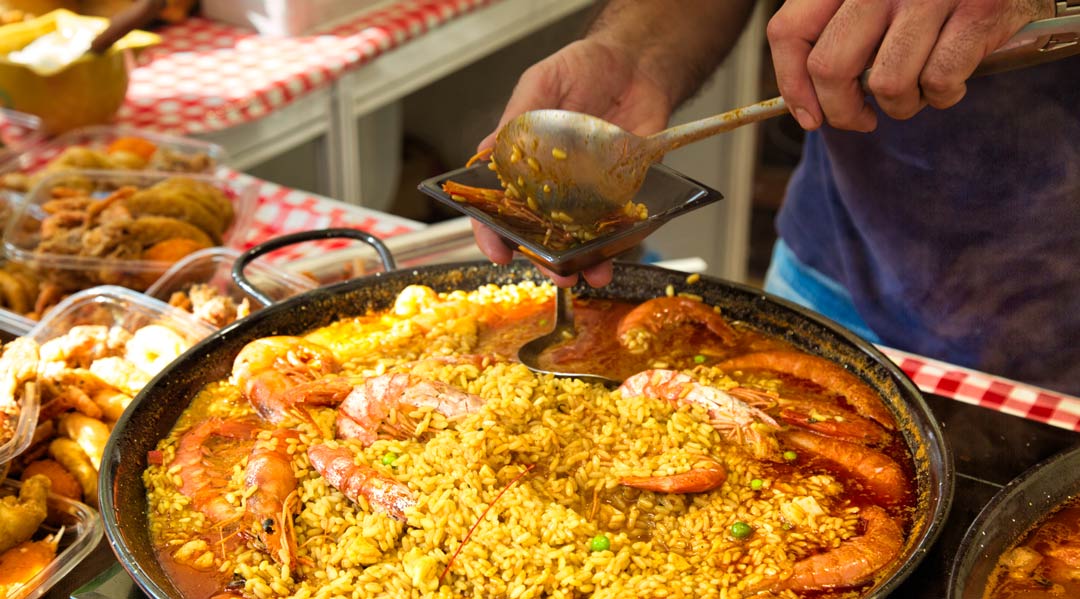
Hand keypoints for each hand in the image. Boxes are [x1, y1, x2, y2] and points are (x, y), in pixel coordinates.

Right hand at [472, 38, 673, 287]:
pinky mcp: (621, 191)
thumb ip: (517, 116)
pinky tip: (619, 250)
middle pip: (539, 233)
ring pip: (579, 238)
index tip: (497, 251)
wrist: (635, 64)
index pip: (498, 205)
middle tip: (553, 270)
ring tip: (591, 271)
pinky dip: (619, 241)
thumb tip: (486, 150)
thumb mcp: (542, 82)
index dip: (492, 232)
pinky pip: (618, 223)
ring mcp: (586, 192)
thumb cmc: (582, 68)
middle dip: (543, 258)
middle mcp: (551, 185)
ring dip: (584, 260)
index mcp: (521, 163)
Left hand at [767, 0, 1053, 131]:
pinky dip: (944, 96)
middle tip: (860, 118)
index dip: (791, 84)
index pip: (789, 31)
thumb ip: (837, 33)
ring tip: (917, 91)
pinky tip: (951, 81)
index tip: (810, 116)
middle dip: (842, 110)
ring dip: (901, 105)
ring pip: (886, 84)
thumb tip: (808, 106)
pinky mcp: (977, 11)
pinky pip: (938, 81)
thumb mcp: (873, 0)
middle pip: (829, 66)